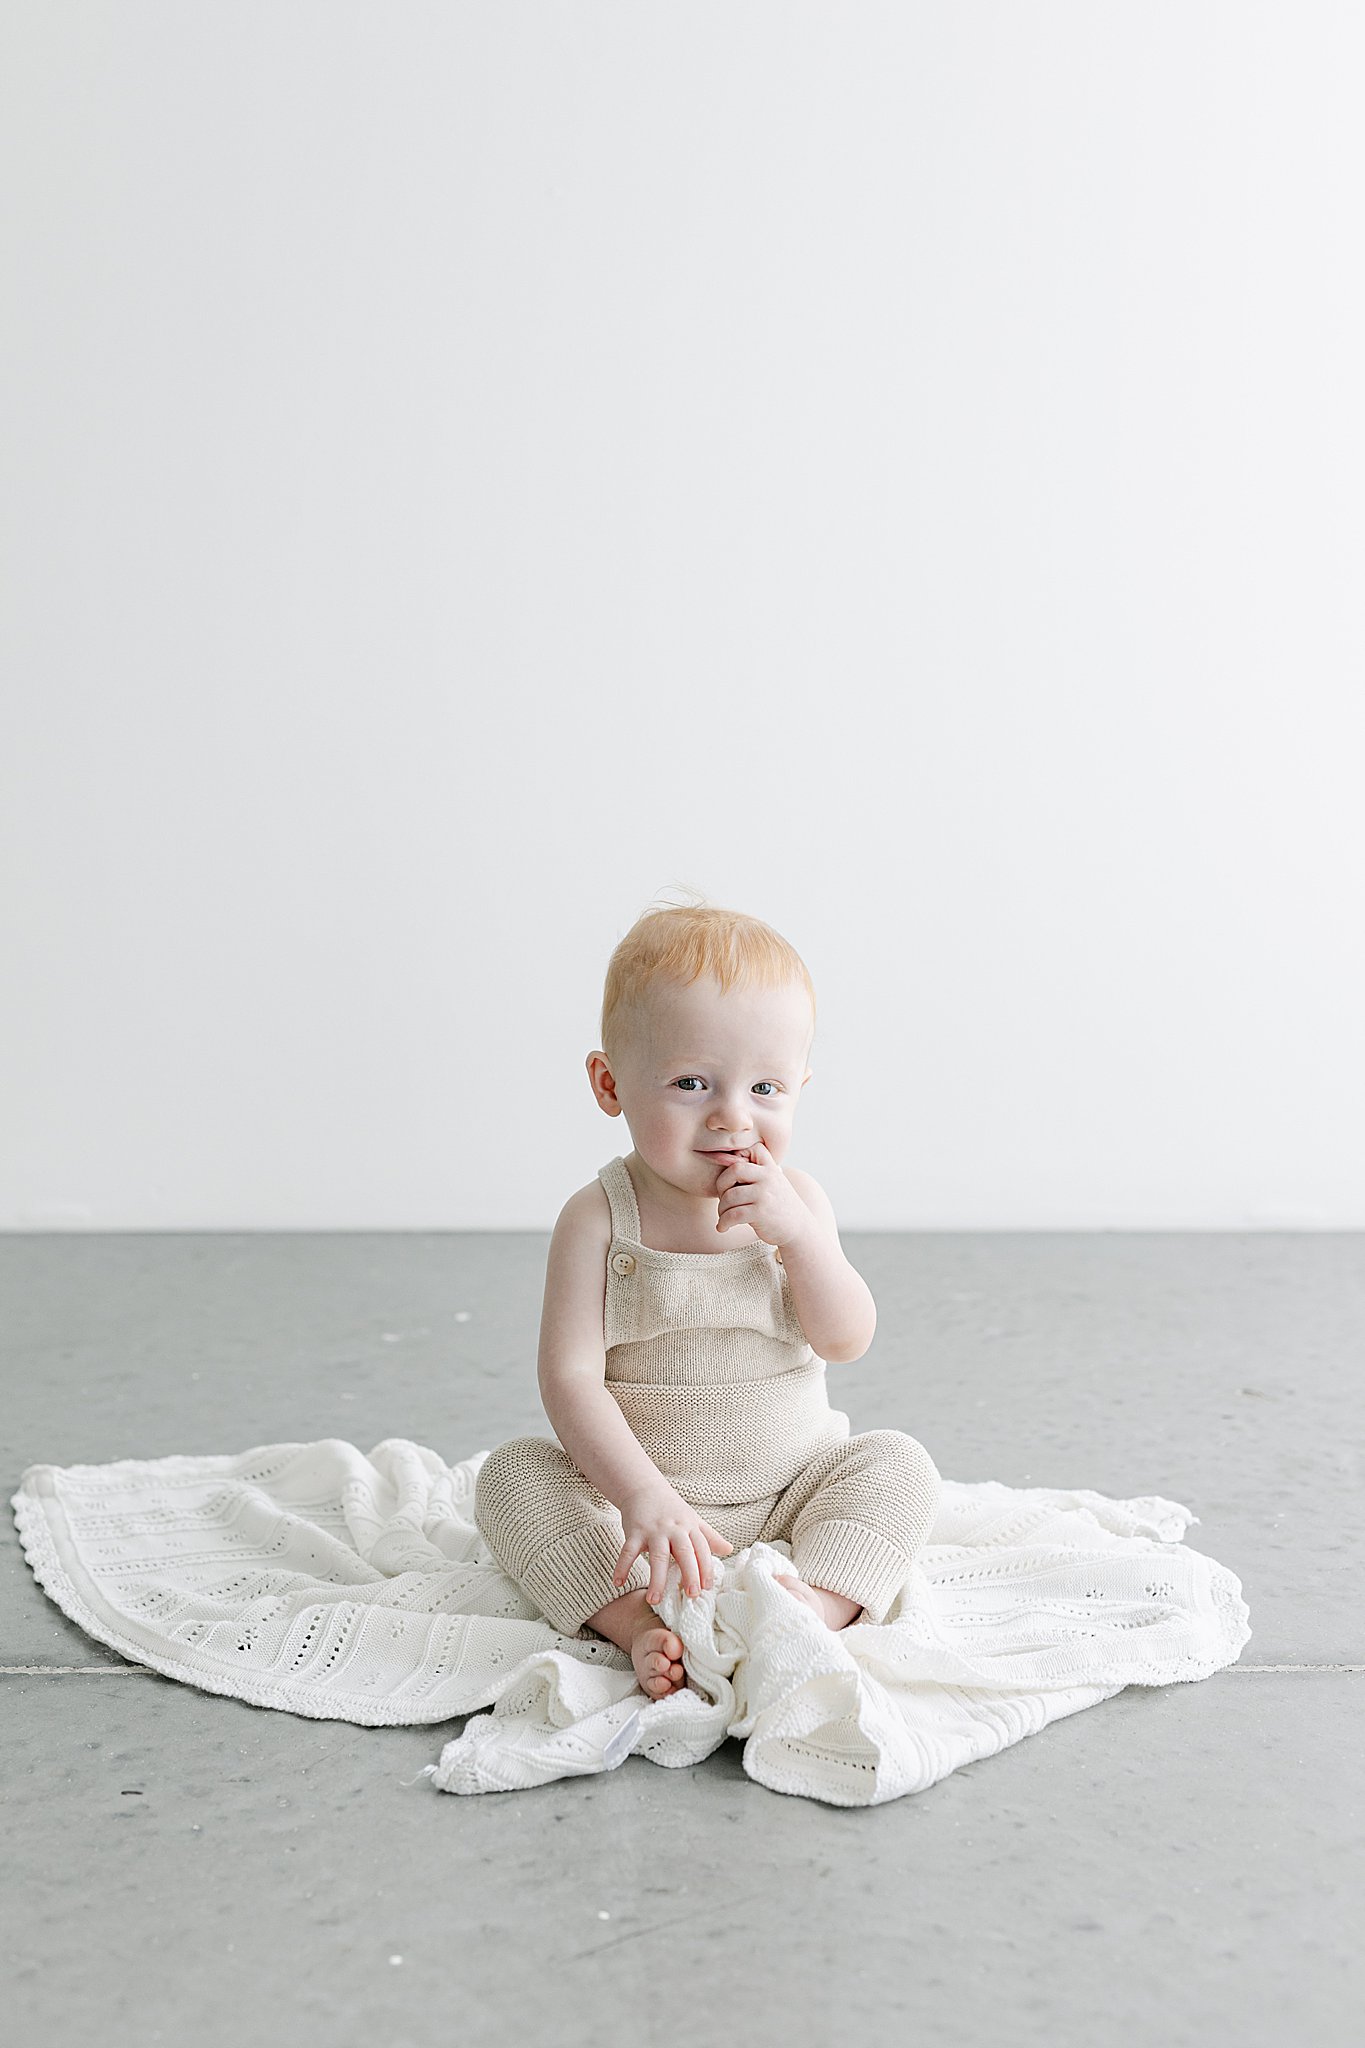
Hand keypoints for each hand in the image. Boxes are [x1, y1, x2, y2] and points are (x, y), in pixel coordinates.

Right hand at [613, 1480, 734, 1601]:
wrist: (644, 1488)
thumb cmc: (671, 1509)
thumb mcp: (693, 1520)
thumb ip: (709, 1537)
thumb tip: (729, 1550)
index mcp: (690, 1528)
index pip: (702, 1549)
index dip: (706, 1568)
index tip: (707, 1588)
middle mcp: (674, 1529)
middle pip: (684, 1552)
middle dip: (689, 1573)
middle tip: (691, 1595)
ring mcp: (653, 1530)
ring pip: (657, 1556)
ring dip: (656, 1578)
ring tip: (654, 1600)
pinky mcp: (634, 1531)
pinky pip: (627, 1551)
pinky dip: (622, 1566)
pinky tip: (618, 1583)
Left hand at [712, 1139, 812, 1247]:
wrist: (799, 1229)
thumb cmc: (778, 1205)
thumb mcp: (773, 1182)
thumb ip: (756, 1172)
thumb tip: (721, 1159)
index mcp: (771, 1168)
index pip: (751, 1149)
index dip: (736, 1158)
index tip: (733, 1178)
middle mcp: (768, 1177)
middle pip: (734, 1170)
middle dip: (721, 1185)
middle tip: (723, 1197)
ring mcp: (764, 1194)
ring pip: (729, 1196)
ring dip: (721, 1208)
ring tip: (723, 1216)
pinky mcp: (761, 1213)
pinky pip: (732, 1214)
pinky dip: (723, 1222)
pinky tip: (723, 1227)